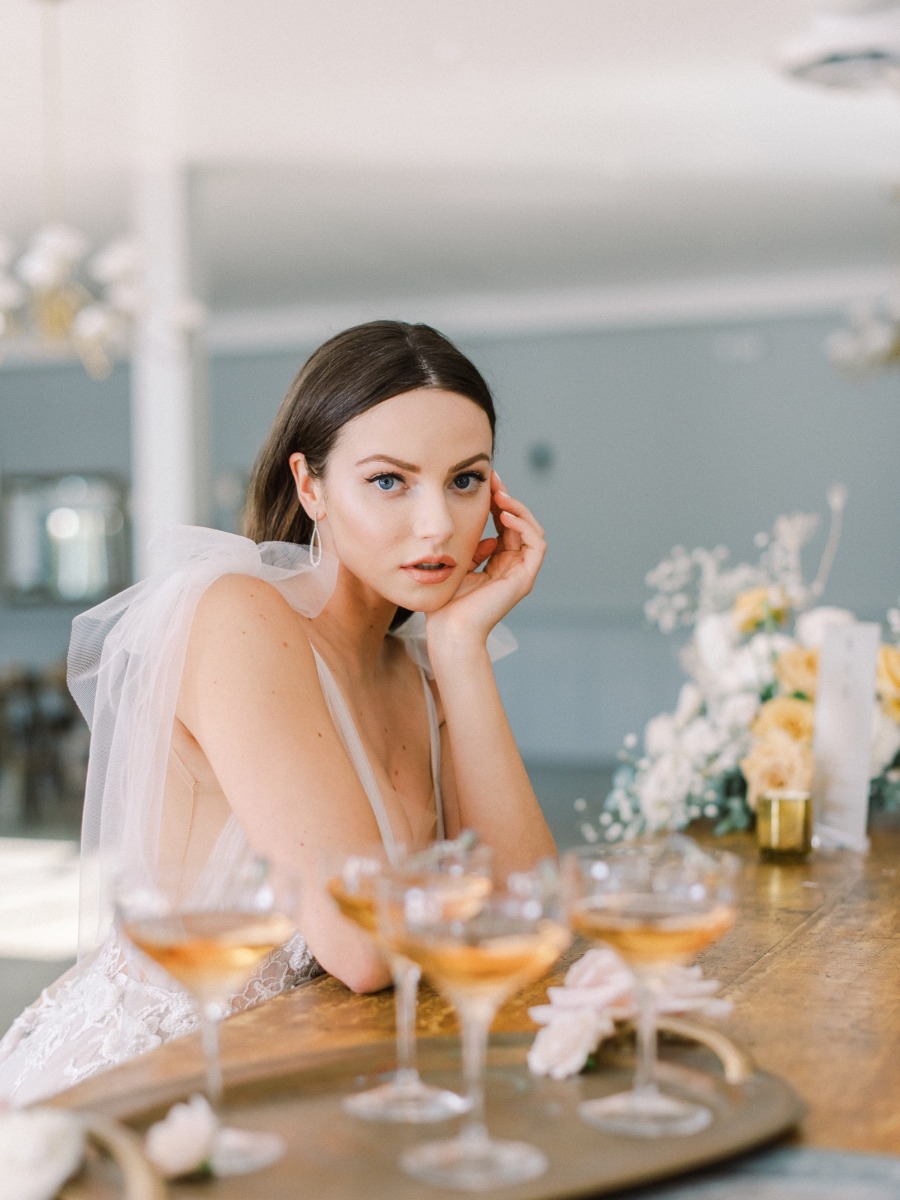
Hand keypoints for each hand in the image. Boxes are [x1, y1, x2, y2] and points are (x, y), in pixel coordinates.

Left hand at [426, 471, 545, 648]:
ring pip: (532, 530)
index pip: (504, 526)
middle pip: (519, 524)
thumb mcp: (458, 563)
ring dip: (518, 509)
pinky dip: (524, 526)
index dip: (497, 503)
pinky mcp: (524, 579)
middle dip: (508, 499)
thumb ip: (472, 547)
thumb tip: (484, 533)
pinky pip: (536, 545)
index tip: (485, 483)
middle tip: (494, 480)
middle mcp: (512, 568)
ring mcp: (520, 573)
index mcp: (497, 564)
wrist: (449, 630)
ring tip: (500, 495)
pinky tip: (506, 514)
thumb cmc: (447, 603)